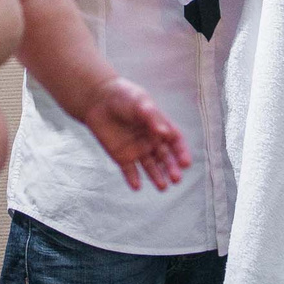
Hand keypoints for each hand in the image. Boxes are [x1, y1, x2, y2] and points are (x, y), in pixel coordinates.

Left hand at [77, 77, 188, 191]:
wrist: (98, 99)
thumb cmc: (123, 97)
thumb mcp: (140, 102)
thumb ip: (151, 117)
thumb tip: (164, 132)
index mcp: (160, 127)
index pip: (175, 142)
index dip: (182, 153)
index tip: (185, 163)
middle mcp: (152, 141)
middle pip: (165, 158)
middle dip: (172, 169)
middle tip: (176, 179)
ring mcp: (137, 150)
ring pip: (151, 168)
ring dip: (157, 177)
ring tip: (163, 187)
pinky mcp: (122, 157)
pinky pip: (129, 171)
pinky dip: (133, 179)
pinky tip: (136, 186)